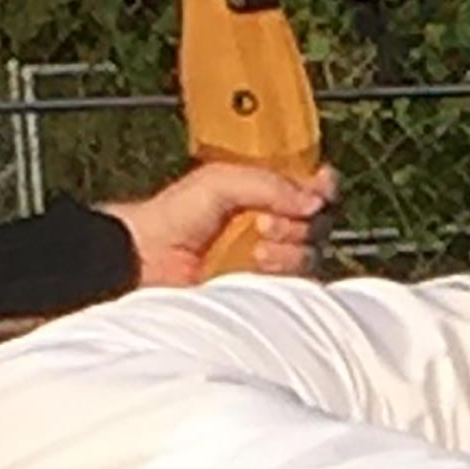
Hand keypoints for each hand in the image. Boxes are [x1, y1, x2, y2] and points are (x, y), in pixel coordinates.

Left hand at [106, 160, 336, 287]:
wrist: (147, 259)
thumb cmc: (175, 216)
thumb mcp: (221, 182)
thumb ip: (270, 183)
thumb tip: (316, 202)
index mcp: (267, 192)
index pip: (314, 187)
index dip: (323, 187)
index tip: (319, 188)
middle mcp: (276, 222)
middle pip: (321, 220)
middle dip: (300, 220)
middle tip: (264, 222)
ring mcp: (274, 256)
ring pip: (313, 250)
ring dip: (291, 247)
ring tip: (258, 247)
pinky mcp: (269, 286)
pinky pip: (301, 280)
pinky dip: (284, 269)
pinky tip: (257, 266)